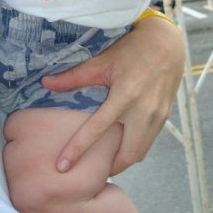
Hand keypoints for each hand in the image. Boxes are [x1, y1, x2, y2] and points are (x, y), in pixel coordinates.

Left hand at [41, 16, 184, 175]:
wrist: (166, 43)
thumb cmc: (132, 50)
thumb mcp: (103, 61)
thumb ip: (74, 77)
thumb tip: (45, 83)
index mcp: (124, 95)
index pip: (97, 130)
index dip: (78, 149)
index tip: (63, 167)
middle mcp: (142, 110)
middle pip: (126, 155)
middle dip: (109, 168)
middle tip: (92, 169)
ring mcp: (157, 115)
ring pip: (140, 152)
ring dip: (124, 160)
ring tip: (108, 160)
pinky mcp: (165, 116)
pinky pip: (150, 142)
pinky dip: (136, 148)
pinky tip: (124, 143)